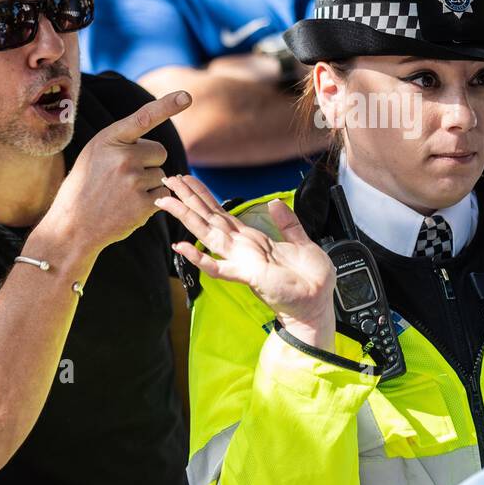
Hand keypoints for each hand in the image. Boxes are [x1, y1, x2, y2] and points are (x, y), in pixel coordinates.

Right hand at [40, 91, 191, 254]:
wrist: (73, 226)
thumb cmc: (86, 186)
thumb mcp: (94, 154)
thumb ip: (121, 143)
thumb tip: (157, 147)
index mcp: (109, 140)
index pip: (143, 117)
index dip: (167, 106)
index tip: (187, 96)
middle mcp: (122, 156)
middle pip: (160, 151)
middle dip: (149, 162)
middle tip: (124, 177)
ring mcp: (133, 180)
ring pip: (162, 174)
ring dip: (148, 184)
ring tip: (122, 194)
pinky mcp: (143, 203)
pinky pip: (163, 194)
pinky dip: (152, 201)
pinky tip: (129, 207)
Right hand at [156, 174, 336, 350]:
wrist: (317, 304)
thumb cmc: (309, 279)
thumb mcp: (302, 243)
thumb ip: (287, 223)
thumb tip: (274, 202)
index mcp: (252, 239)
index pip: (221, 213)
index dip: (204, 196)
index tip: (187, 179)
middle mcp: (242, 248)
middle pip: (208, 218)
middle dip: (188, 199)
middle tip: (168, 180)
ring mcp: (241, 261)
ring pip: (207, 234)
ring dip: (187, 217)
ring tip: (166, 201)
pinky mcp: (247, 275)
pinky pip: (218, 267)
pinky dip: (199, 258)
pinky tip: (182, 247)